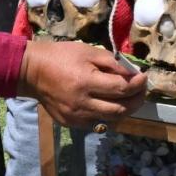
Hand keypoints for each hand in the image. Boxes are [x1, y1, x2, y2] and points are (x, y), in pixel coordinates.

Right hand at [17, 42, 147, 128]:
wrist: (31, 71)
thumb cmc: (61, 56)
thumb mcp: (87, 51)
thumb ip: (112, 63)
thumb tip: (133, 73)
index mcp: (86, 82)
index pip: (121, 88)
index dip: (138, 84)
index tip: (144, 76)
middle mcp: (82, 104)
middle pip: (121, 109)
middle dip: (137, 99)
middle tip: (142, 89)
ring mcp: (76, 117)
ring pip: (111, 120)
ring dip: (126, 110)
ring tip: (130, 98)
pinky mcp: (71, 123)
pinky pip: (97, 123)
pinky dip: (108, 115)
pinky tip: (110, 104)